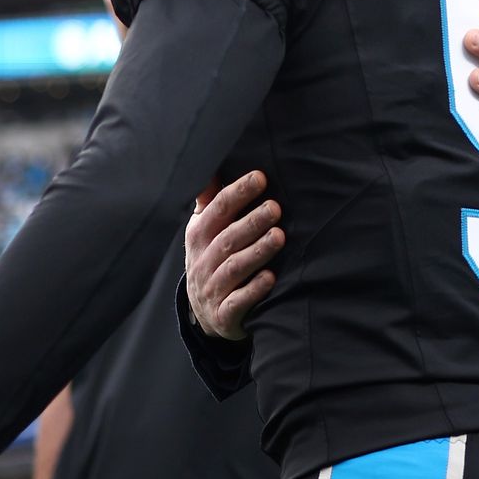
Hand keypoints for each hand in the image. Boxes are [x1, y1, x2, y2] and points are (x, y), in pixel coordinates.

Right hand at [184, 171, 282, 339]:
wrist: (206, 314)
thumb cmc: (213, 260)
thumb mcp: (205, 231)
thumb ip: (210, 201)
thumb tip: (211, 164)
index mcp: (199, 235)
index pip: (217, 210)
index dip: (238, 193)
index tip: (261, 177)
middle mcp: (202, 261)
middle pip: (227, 238)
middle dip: (251, 222)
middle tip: (276, 207)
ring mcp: (211, 289)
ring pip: (233, 269)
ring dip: (256, 252)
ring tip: (279, 237)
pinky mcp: (223, 314)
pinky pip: (237, 302)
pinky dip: (254, 290)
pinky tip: (271, 277)